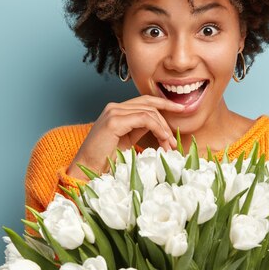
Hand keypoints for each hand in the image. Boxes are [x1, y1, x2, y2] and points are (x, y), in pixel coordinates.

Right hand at [66, 95, 185, 178]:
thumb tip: (162, 127)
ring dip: (163, 128)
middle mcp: (114, 107)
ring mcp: (114, 112)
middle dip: (166, 121)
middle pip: (150, 105)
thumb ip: (140, 129)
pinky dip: (157, 128)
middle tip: (174, 141)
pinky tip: (163, 139)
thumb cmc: (105, 158)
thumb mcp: (127, 140)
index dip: (165, 104)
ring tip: (169, 145)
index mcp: (117, 110)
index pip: (146, 101)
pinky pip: (144, 119)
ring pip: (149, 112)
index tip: (181, 110)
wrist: (87, 168)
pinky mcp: (114, 121)